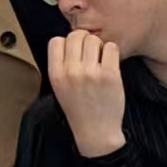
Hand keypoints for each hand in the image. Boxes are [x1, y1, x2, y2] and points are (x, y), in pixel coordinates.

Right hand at [48, 30, 127, 158]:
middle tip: (90, 52)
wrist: (96, 131)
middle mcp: (71, 71)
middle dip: (84, 40)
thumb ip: (61, 65)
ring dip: (98, 45)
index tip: (74, 51)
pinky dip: (111, 51)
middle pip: (76, 35)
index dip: (66, 42)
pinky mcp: (110, 75)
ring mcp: (91, 73)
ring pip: (94, 39)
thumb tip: (70, 41)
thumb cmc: (79, 109)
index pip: (56, 41)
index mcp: (55, 74)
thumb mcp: (59, 88)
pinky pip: (111, 47)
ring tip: (100, 58)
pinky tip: (109, 63)